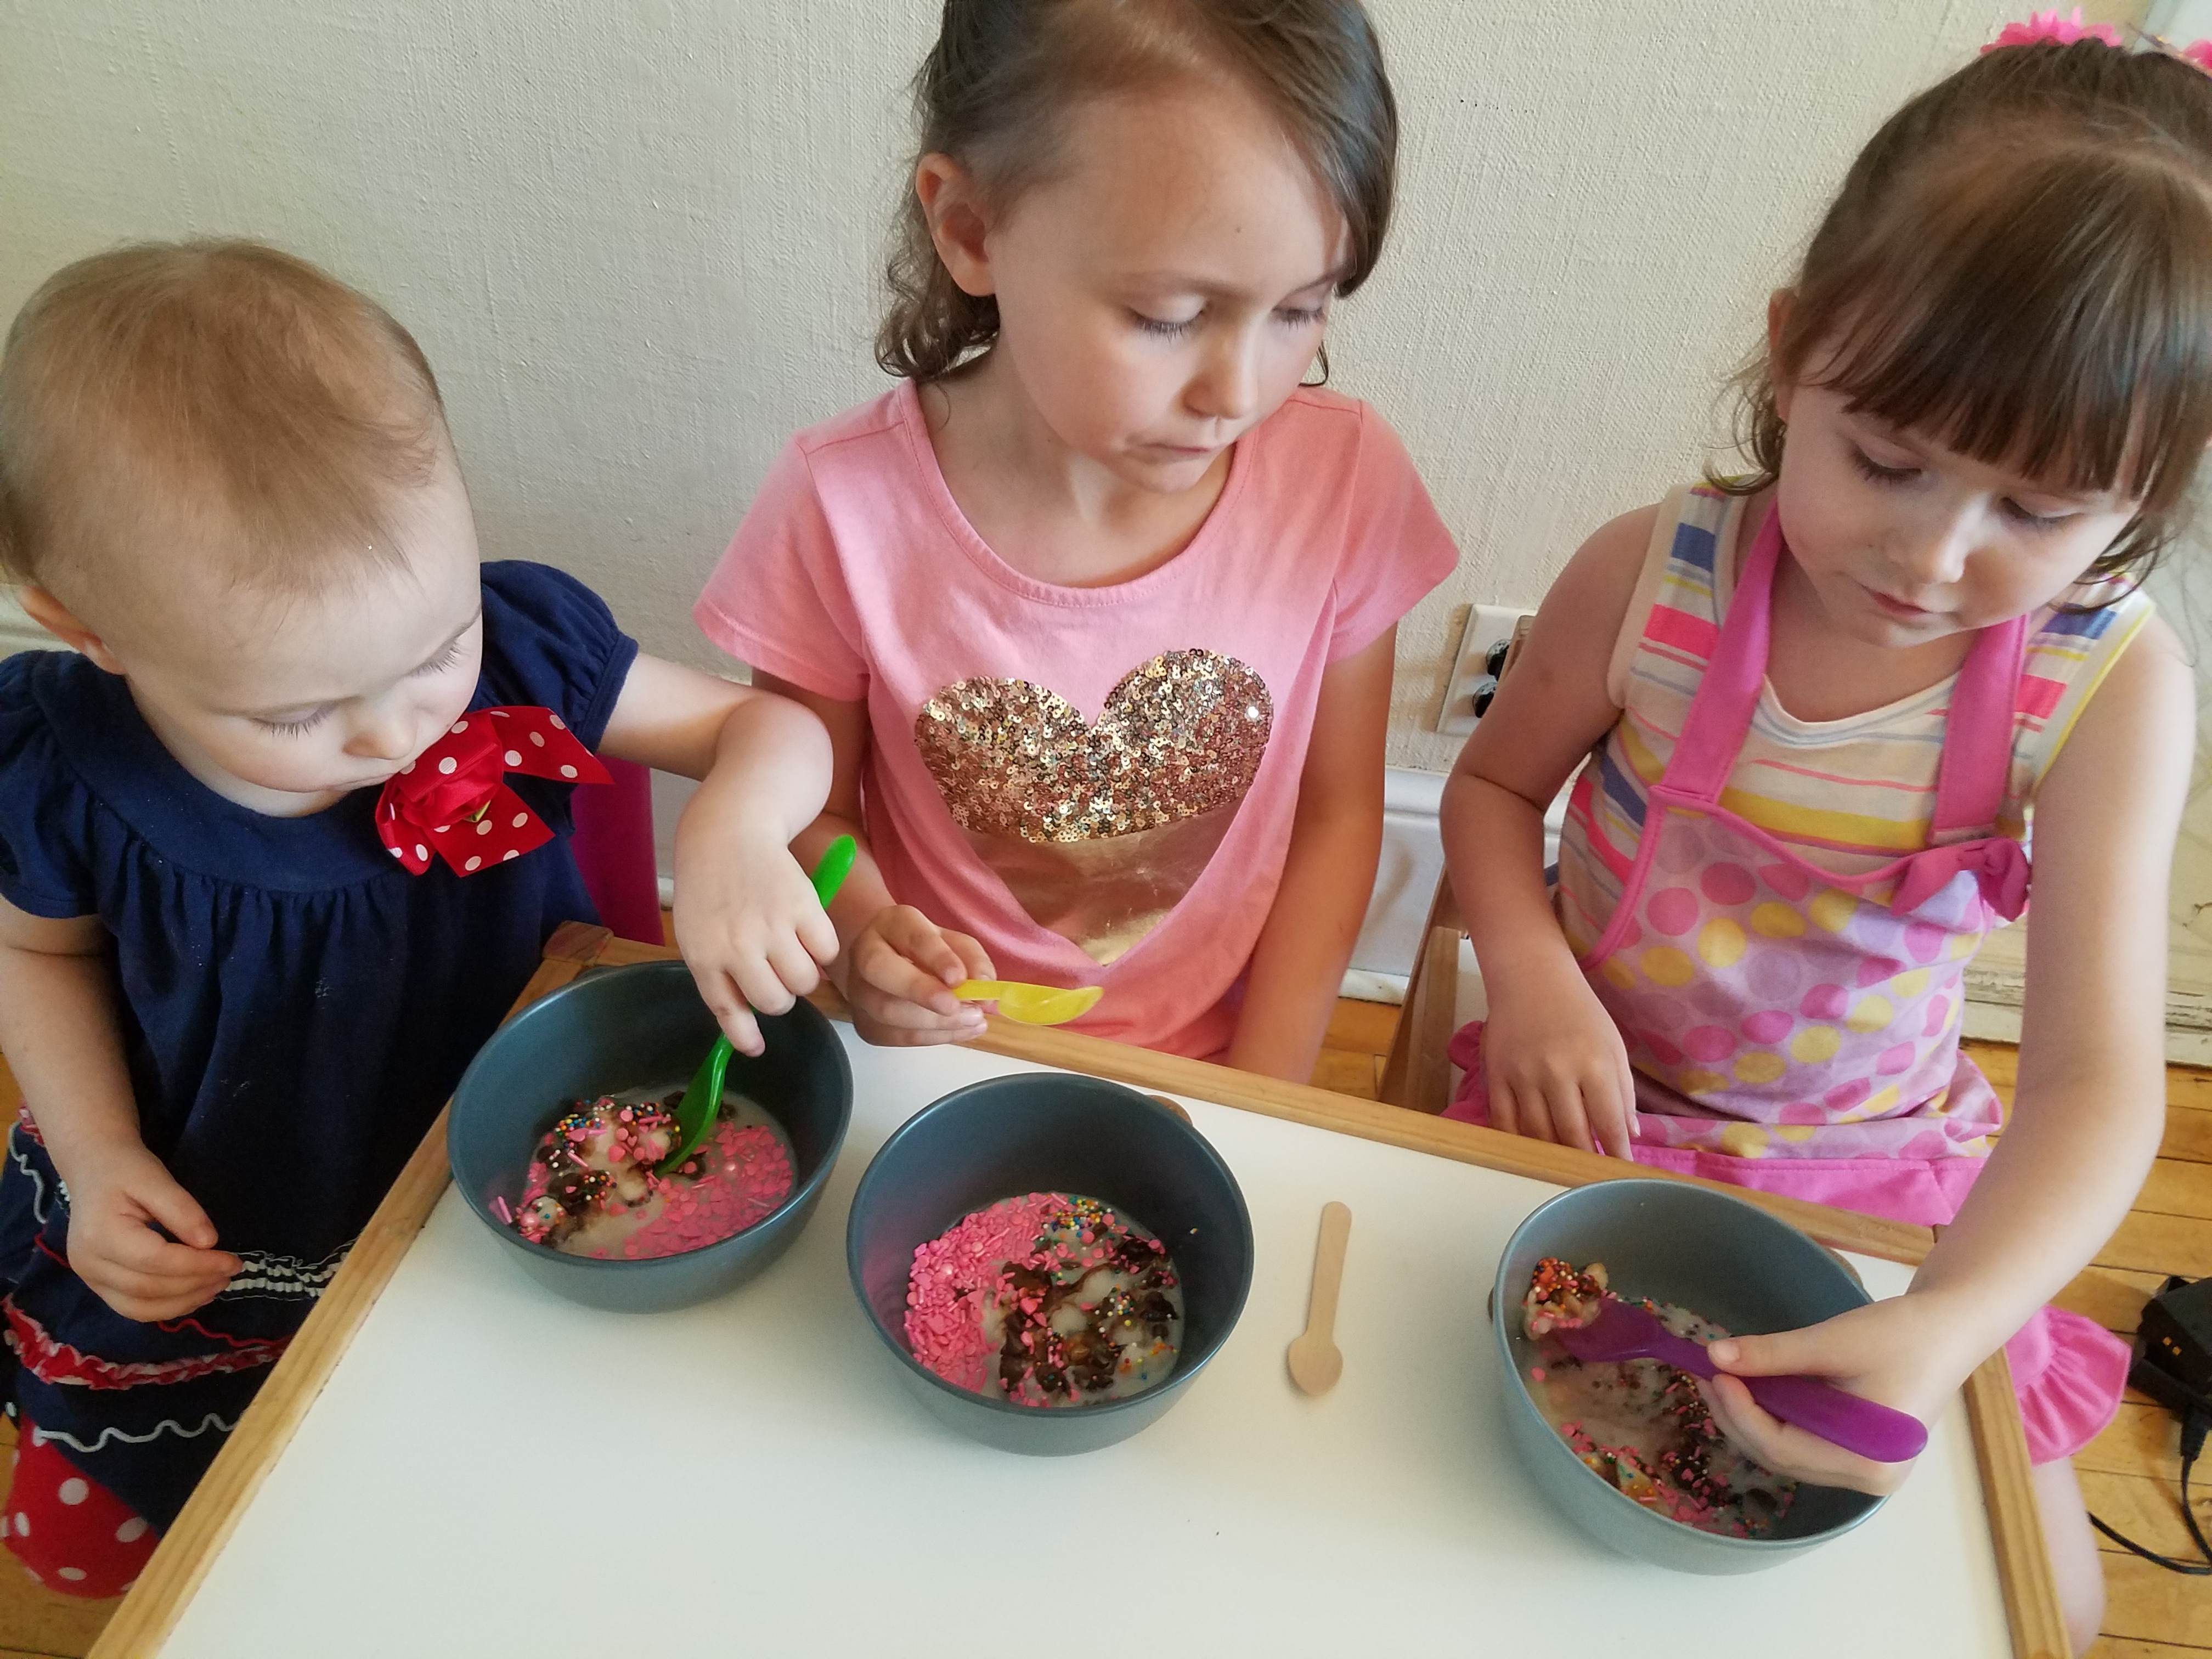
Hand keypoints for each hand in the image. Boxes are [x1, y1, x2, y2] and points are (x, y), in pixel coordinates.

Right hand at [62, 1143, 238, 1321]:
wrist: (93, 1171)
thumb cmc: (125, 1170)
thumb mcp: (156, 1178)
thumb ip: (182, 1210)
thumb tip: (209, 1243)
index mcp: (99, 1234)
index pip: (154, 1259)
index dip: (197, 1264)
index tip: (231, 1261)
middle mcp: (88, 1263)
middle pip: (148, 1288)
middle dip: (195, 1284)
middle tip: (230, 1273)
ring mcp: (89, 1278)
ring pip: (140, 1308)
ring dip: (184, 1302)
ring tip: (217, 1285)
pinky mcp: (97, 1285)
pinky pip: (133, 1308)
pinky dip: (167, 1307)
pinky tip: (195, 1294)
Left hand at [673, 830, 840, 1054]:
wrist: (729, 831)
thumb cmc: (711, 887)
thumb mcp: (697, 934)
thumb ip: (718, 976)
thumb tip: (749, 1029)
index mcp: (705, 955)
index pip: (728, 1010)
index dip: (744, 1036)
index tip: (755, 1048)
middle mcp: (738, 946)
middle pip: (776, 1003)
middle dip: (779, 996)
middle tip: (776, 975)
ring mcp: (773, 927)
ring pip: (805, 983)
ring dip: (803, 976)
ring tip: (793, 953)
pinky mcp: (804, 907)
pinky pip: (828, 952)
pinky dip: (823, 950)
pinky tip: (808, 933)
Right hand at [840, 905, 991, 1047]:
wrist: (891, 963)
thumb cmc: (927, 952)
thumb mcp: (955, 943)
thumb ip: (972, 959)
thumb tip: (984, 985)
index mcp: (892, 924)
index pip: (911, 936)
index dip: (936, 957)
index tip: (960, 978)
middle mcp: (865, 953)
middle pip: (881, 970)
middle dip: (920, 991)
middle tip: (957, 1007)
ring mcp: (857, 990)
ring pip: (885, 1010)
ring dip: (934, 1022)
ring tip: (972, 1021)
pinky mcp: (864, 1023)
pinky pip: (894, 1036)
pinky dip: (932, 1038)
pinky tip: (960, 1031)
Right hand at [1480, 960, 1638, 1156]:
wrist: (1530, 978)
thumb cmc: (1580, 1012)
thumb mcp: (1613, 1045)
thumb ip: (1622, 1091)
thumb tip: (1629, 1136)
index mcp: (1593, 1063)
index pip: (1607, 1122)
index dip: (1616, 1153)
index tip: (1620, 1171)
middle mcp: (1556, 1072)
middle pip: (1572, 1134)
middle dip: (1585, 1159)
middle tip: (1591, 1175)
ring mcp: (1522, 1075)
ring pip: (1537, 1133)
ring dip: (1553, 1154)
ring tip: (1564, 1164)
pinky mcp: (1496, 1075)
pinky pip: (1504, 1121)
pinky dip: (1518, 1141)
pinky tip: (1529, 1150)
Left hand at [1702, 1296, 1964, 1494]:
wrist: (1947, 1331)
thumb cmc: (1900, 1335)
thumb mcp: (1833, 1341)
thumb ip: (1774, 1354)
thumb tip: (1715, 1355)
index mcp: (1867, 1461)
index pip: (1782, 1447)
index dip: (1740, 1413)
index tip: (1713, 1373)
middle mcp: (1867, 1478)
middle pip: (1781, 1458)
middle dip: (1738, 1417)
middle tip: (1707, 1374)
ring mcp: (1865, 1471)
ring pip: (1788, 1455)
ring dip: (1752, 1420)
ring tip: (1723, 1378)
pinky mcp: (1861, 1455)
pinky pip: (1805, 1445)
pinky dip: (1776, 1419)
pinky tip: (1755, 1391)